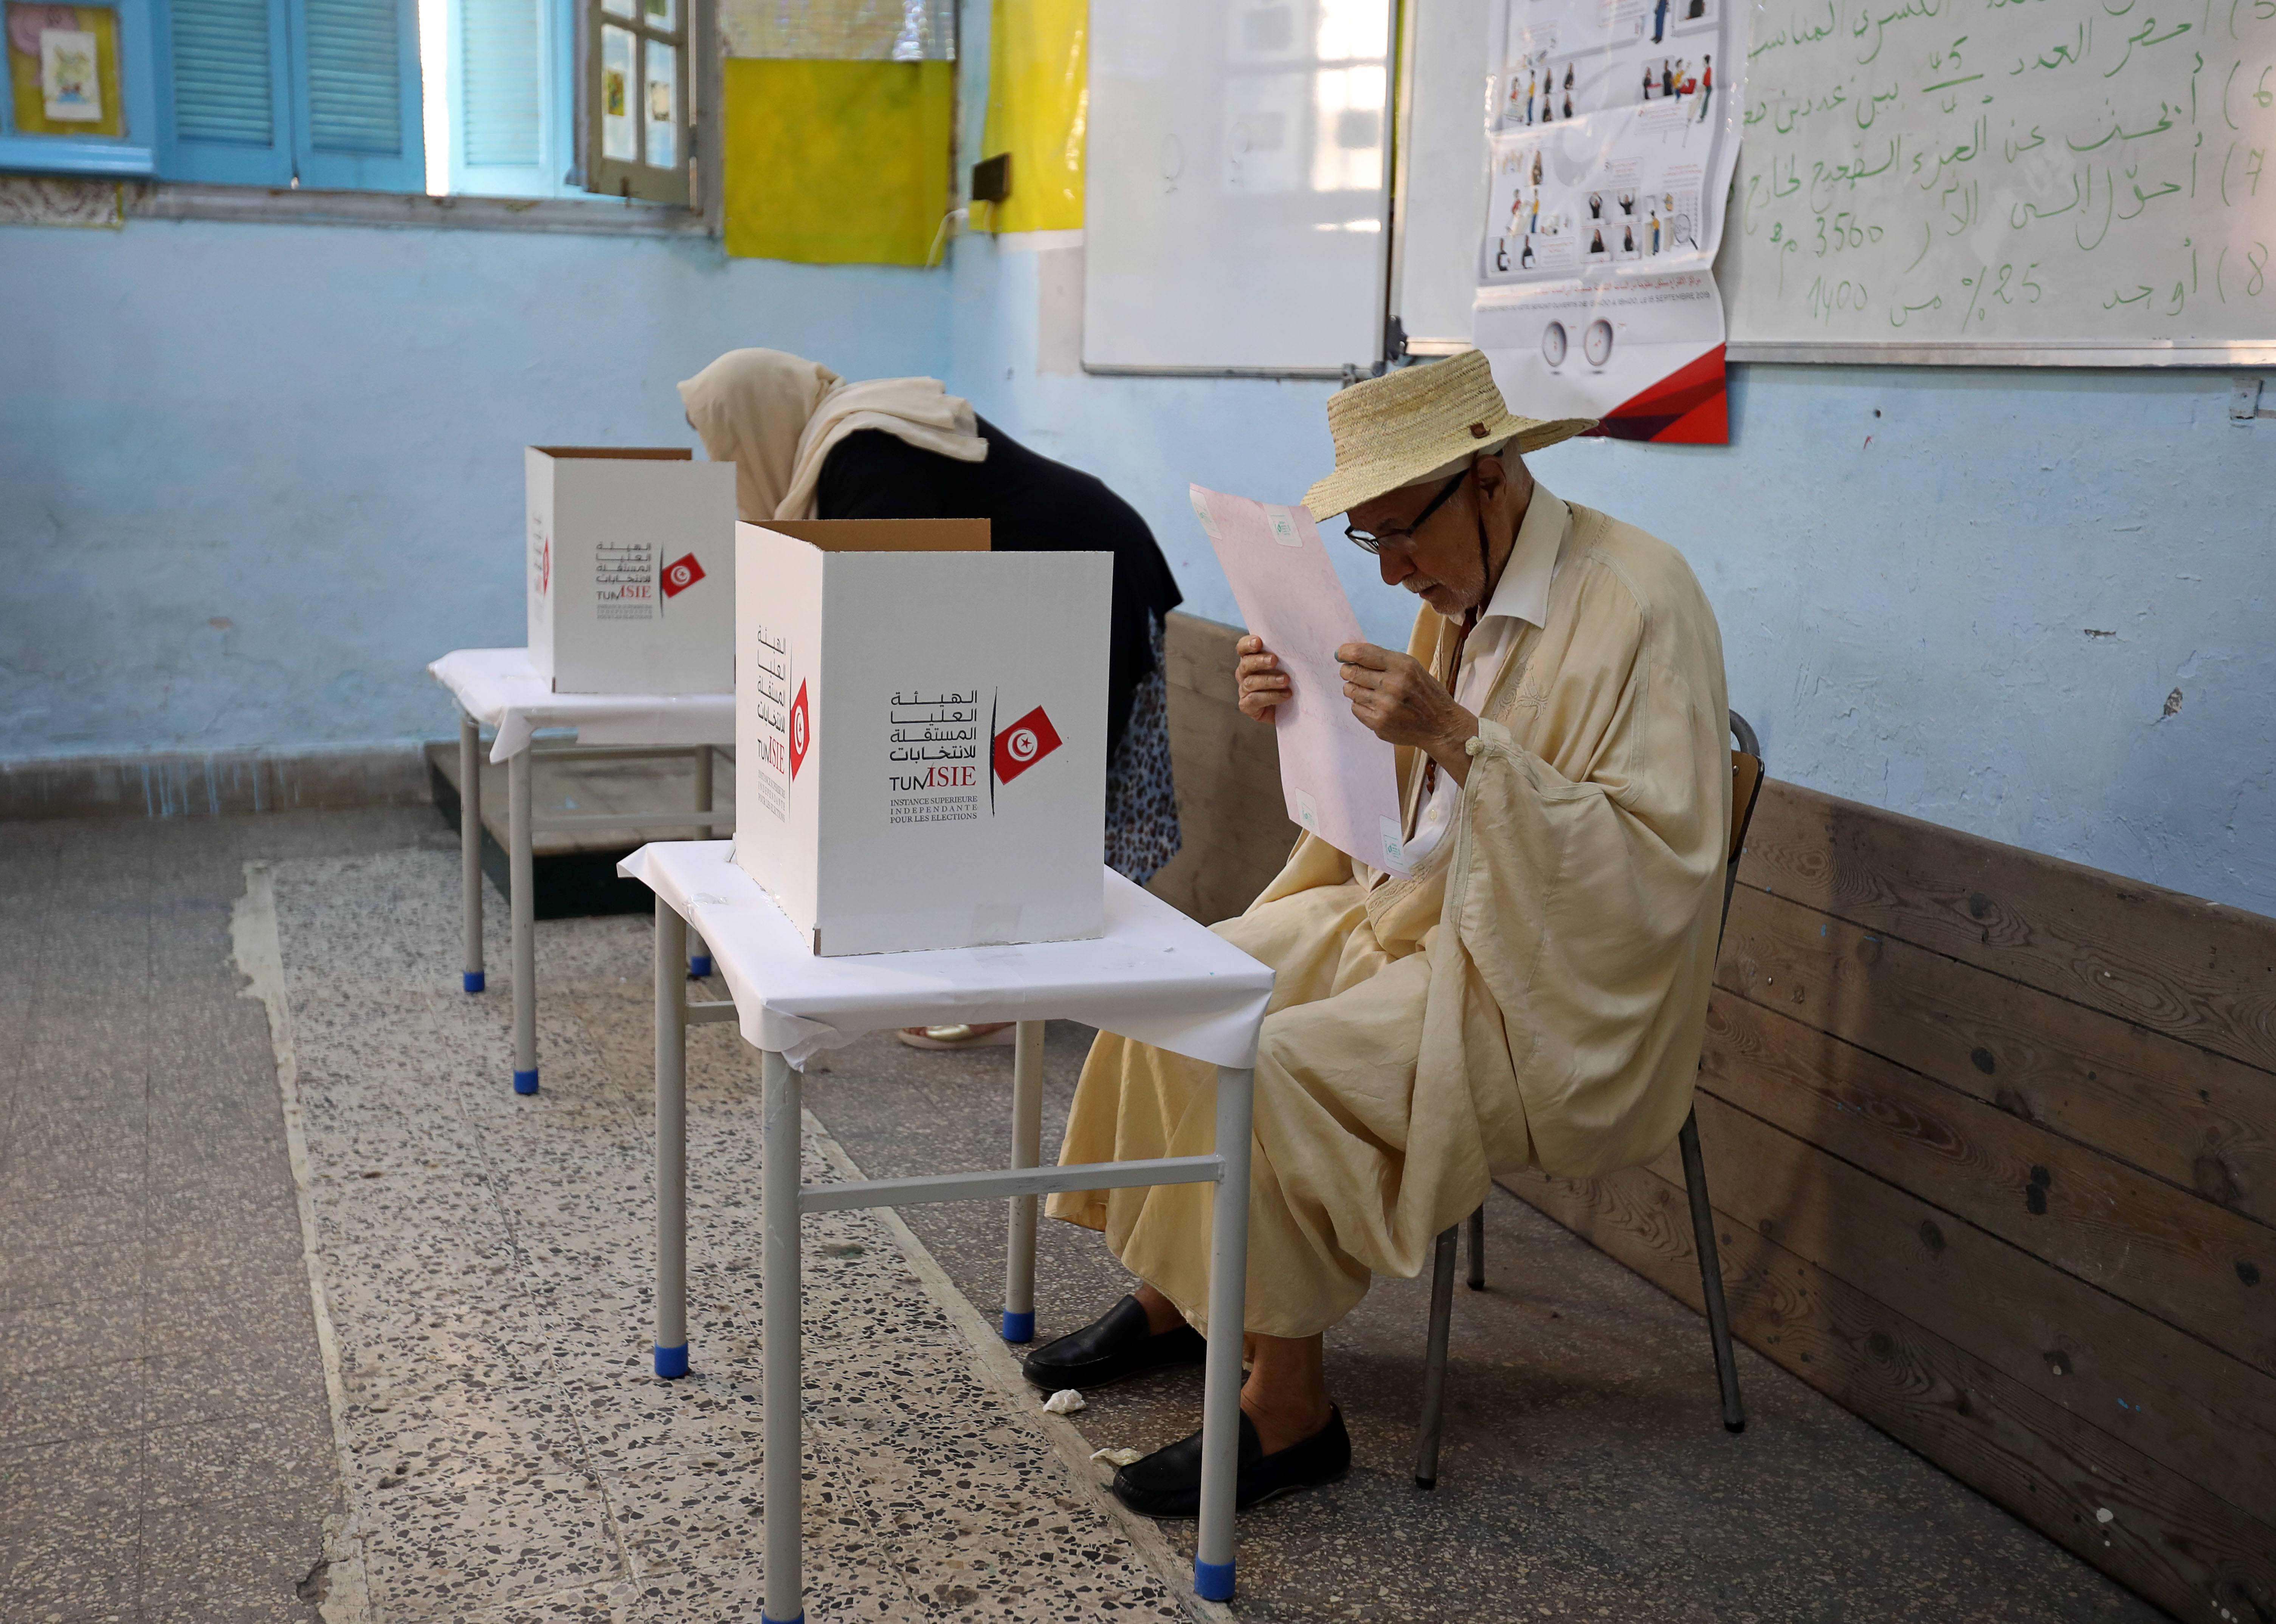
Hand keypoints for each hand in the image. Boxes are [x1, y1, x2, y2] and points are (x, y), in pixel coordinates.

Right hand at [1235, 635, 1289, 723]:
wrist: (1290, 709)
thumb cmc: (1289, 682)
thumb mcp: (1288, 666)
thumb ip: (1287, 654)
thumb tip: (1301, 640)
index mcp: (1251, 659)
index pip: (1243, 648)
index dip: (1248, 644)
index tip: (1258, 642)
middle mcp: (1244, 673)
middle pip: (1246, 664)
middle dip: (1259, 661)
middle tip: (1274, 660)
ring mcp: (1244, 690)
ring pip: (1251, 682)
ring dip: (1269, 680)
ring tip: (1285, 680)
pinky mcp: (1246, 706)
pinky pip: (1254, 700)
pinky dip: (1271, 696)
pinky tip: (1285, 695)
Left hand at [1336, 643, 1477, 786]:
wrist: (1441, 726)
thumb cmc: (1425, 693)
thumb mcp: (1412, 668)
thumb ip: (1385, 661)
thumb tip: (1352, 655)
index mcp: (1402, 666)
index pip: (1362, 653)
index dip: (1345, 652)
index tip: (1341, 653)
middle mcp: (1392, 685)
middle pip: (1351, 672)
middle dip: (1348, 670)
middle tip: (1353, 672)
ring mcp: (1384, 706)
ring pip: (1350, 690)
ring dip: (1355, 688)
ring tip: (1370, 691)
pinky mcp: (1379, 723)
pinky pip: (1355, 708)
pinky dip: (1361, 705)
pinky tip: (1376, 705)